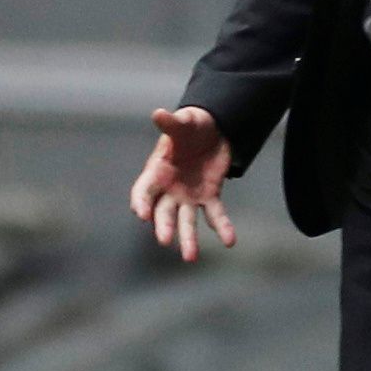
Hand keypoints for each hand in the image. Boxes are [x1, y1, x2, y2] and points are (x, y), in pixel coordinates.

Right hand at [130, 106, 236, 262]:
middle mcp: (170, 189)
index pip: (144, 191)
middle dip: (164, 226)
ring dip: (188, 238)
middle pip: (163, 212)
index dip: (141, 202)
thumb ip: (171, 123)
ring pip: (186, 221)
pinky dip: (222, 228)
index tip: (141, 214)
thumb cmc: (191, 125)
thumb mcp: (183, 122)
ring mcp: (189, 196)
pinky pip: (215, 215)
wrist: (214, 129)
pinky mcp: (209, 197)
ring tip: (191, 257)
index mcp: (157, 172)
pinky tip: (229, 241)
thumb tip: (158, 113)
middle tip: (165, 241)